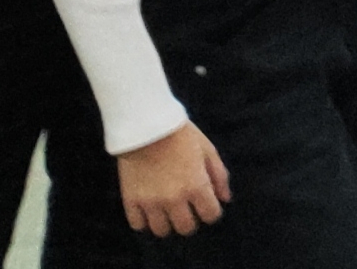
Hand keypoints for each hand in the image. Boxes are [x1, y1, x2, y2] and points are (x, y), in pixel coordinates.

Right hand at [117, 122, 230, 236]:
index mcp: (196, 186)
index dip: (211, 211)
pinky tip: (148, 210)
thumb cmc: (181, 135)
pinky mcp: (131, 199)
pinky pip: (137, 224)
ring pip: (161, 230)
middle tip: (186, 209)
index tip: (206, 204)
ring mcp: (151, 201)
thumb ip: (219, 176)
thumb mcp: (208, 150)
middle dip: (190, 220)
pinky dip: (143, 221)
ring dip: (167, 223)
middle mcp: (174, 199)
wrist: (146, 125)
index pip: (210, 215)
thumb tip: (225, 199)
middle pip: (186, 228)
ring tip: (166, 211)